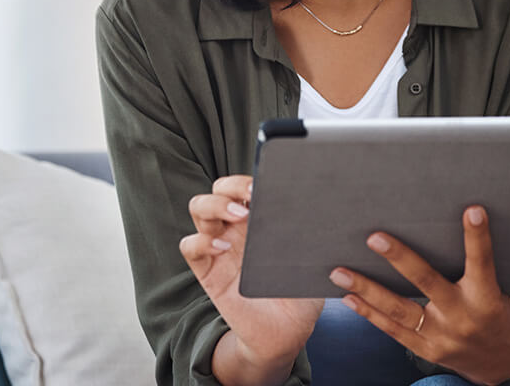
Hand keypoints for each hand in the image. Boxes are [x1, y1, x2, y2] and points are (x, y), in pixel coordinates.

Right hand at [179, 175, 323, 380]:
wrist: (288, 332)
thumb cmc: (300, 289)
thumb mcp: (309, 257)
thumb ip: (308, 234)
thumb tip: (319, 209)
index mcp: (258, 218)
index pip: (243, 184)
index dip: (249, 178)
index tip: (266, 182)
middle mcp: (235, 227)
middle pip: (218, 189)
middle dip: (232, 185)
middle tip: (253, 196)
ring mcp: (218, 246)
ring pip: (199, 207)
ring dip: (216, 205)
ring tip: (241, 216)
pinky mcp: (207, 271)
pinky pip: (190, 246)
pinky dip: (201, 241)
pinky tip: (223, 247)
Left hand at [328, 206, 509, 385]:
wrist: (505, 362)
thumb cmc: (496, 310)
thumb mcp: (496, 287)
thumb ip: (472, 265)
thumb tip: (444, 223)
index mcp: (486, 297)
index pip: (481, 261)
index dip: (477, 237)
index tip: (472, 210)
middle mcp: (462, 317)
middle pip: (427, 283)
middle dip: (400, 259)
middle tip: (374, 237)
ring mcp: (442, 337)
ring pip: (399, 310)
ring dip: (367, 289)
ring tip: (340, 272)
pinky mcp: (427, 351)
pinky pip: (393, 330)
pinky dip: (369, 313)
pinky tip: (348, 297)